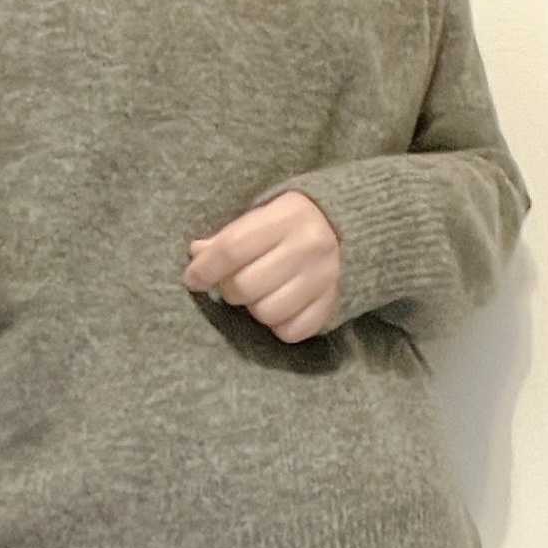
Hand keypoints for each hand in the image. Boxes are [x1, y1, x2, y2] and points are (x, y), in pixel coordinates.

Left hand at [184, 190, 343, 342]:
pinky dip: (279, 325)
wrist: (354, 230)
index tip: (192, 279)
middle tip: (233, 283)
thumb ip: (229, 236)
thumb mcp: (264, 215)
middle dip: (229, 289)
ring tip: (261, 293)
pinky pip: (290, 332)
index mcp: (287, 216)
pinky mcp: (332, 306)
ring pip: (266, 313)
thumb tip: (197, 256)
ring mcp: (323, 279)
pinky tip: (281, 307)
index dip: (205, 268)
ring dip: (255, 308)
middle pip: (245, 287)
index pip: (232, 248)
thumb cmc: (294, 223)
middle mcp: (308, 247)